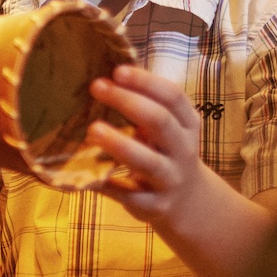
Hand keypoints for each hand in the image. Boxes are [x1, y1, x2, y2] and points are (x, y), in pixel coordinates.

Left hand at [88, 64, 222, 224]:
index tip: (117, 71)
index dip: (146, 82)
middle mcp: (182, 150)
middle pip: (160, 121)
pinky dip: (108, 186)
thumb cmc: (165, 152)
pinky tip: (86, 176)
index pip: (173, 97)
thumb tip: (103, 75)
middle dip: (129, 102)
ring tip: (93, 129)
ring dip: (120, 144)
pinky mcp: (155, 205)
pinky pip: (131, 196)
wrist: (189, 202)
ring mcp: (170, 179)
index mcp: (186, 124)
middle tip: (96, 87)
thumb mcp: (167, 128)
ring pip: (148, 161)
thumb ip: (144, 106)